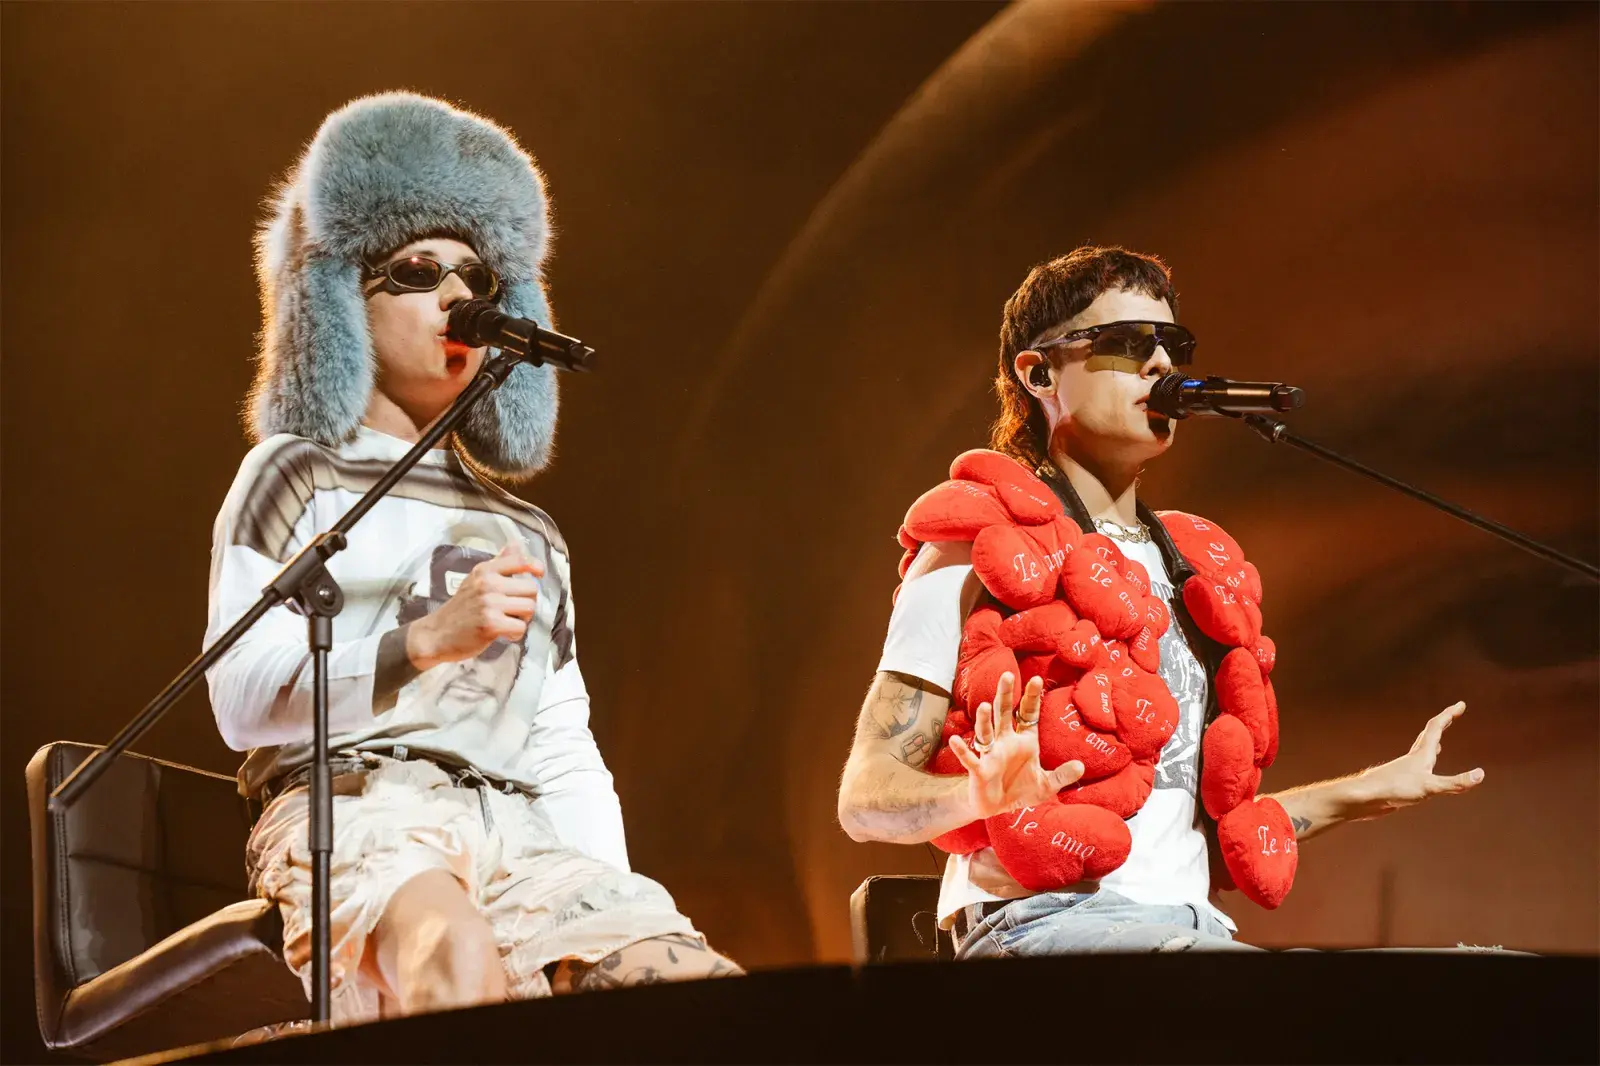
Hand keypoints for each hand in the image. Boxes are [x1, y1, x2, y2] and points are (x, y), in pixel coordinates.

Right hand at [405, 544, 543, 670]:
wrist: (436, 634)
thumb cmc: (460, 608)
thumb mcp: (476, 579)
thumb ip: (499, 563)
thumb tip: (516, 544)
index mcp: (485, 570)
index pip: (519, 560)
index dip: (535, 566)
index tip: (539, 573)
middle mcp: (488, 584)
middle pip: (531, 589)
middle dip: (527, 602)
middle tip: (514, 611)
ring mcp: (490, 604)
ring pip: (529, 608)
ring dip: (523, 619)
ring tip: (508, 621)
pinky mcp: (491, 624)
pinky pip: (520, 627)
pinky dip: (515, 634)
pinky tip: (504, 634)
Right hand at [948, 673, 1084, 819]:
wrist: (997, 808)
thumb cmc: (1020, 790)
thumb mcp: (1047, 785)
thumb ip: (1063, 775)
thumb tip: (1081, 766)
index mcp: (1024, 741)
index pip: (1028, 714)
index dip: (1031, 698)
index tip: (1036, 679)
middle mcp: (1006, 742)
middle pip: (1004, 714)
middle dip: (1005, 695)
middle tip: (1007, 675)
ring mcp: (991, 755)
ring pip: (986, 732)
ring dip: (984, 720)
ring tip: (985, 706)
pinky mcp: (979, 770)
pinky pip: (970, 759)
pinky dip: (962, 750)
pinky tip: (954, 740)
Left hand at [1359, 701, 1484, 816]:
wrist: (1363, 799)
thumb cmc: (1392, 790)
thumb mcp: (1429, 787)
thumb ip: (1455, 783)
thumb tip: (1481, 774)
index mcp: (1421, 755)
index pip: (1436, 727)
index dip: (1449, 714)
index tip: (1461, 704)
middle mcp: (1413, 758)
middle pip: (1429, 735)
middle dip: (1443, 723)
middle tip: (1453, 714)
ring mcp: (1405, 770)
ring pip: (1421, 752)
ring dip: (1433, 743)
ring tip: (1440, 743)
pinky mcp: (1400, 782)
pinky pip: (1417, 769)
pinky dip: (1425, 765)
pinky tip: (1423, 773)